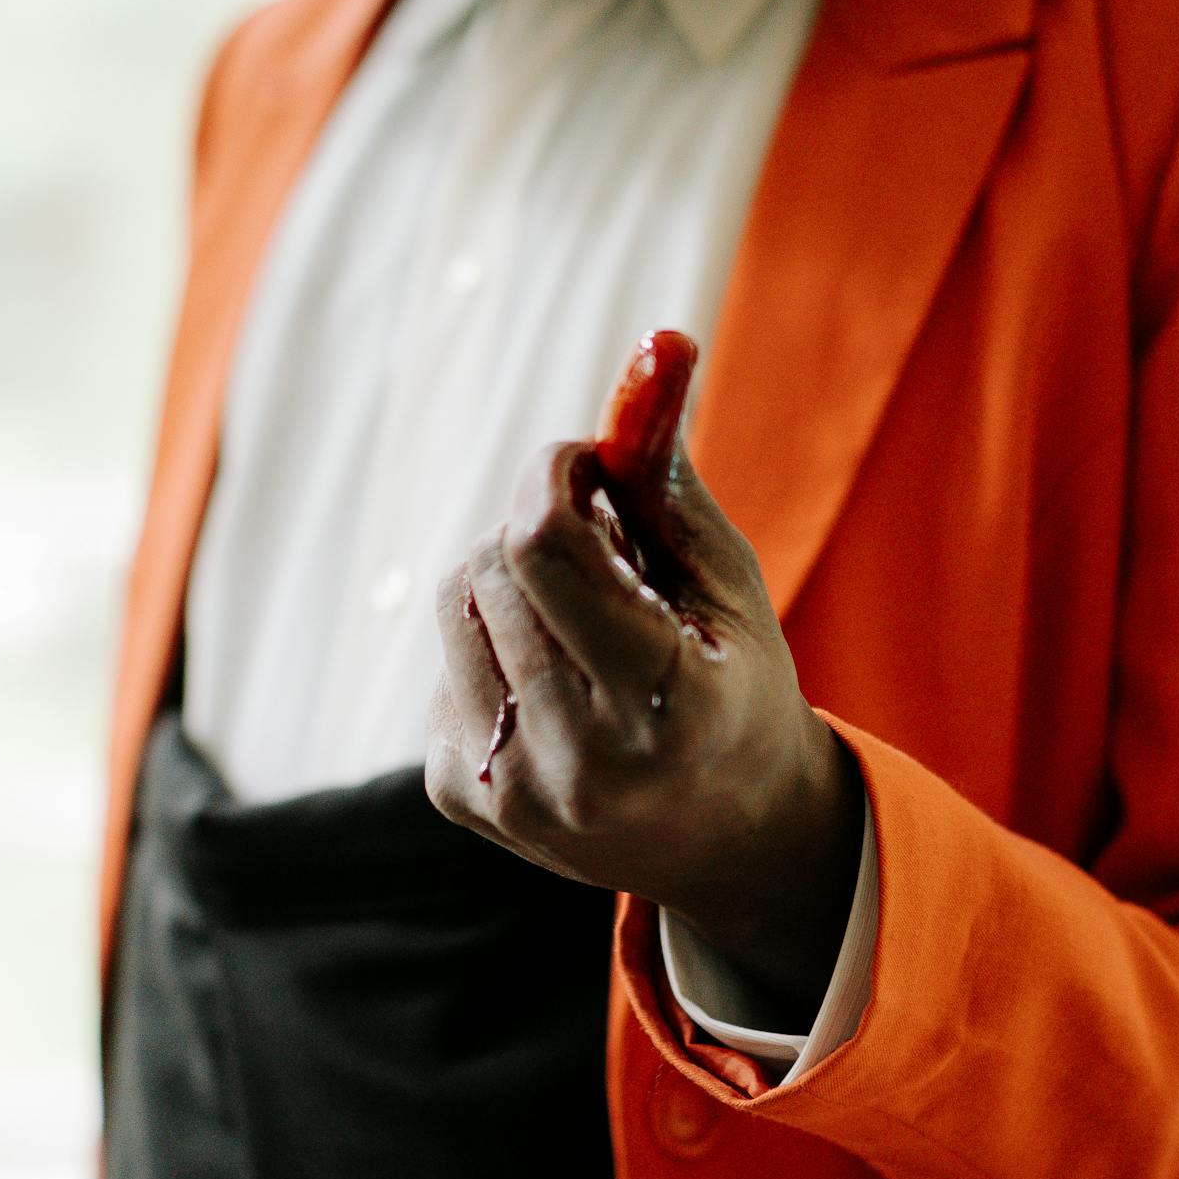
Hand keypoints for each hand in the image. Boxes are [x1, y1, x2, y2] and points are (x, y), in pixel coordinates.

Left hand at [427, 435, 864, 1020]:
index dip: (551, 474)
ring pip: (456, 602)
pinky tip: (554, 681)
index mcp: (663, 706)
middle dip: (539, 525)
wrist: (727, 837)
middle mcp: (579, 762)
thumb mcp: (726, 576)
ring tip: (580, 614)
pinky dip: (493, 640)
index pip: (546, 546)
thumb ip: (669, 469)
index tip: (585, 463)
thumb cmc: (734, 680)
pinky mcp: (461, 796)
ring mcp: (510, 791)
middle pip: (492, 565)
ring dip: (508, 578)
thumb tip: (660, 341)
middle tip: (605, 547)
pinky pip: (445, 657)